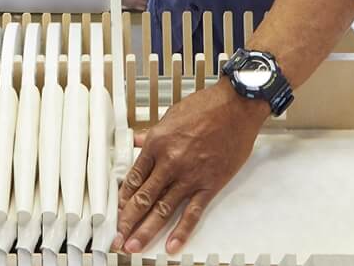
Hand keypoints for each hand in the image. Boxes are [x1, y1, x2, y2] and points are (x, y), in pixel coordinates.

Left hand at [114, 81, 267, 253]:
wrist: (237, 106)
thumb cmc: (207, 106)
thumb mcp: (171, 116)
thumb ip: (152, 133)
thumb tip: (138, 140)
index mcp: (157, 144)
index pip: (133, 179)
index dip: (123, 199)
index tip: (116, 212)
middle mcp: (169, 162)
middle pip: (143, 198)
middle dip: (128, 221)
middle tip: (118, 238)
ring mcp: (189, 176)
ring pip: (163, 209)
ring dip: (146, 230)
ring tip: (134, 246)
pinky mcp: (210, 184)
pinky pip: (193, 212)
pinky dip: (181, 231)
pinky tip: (172, 244)